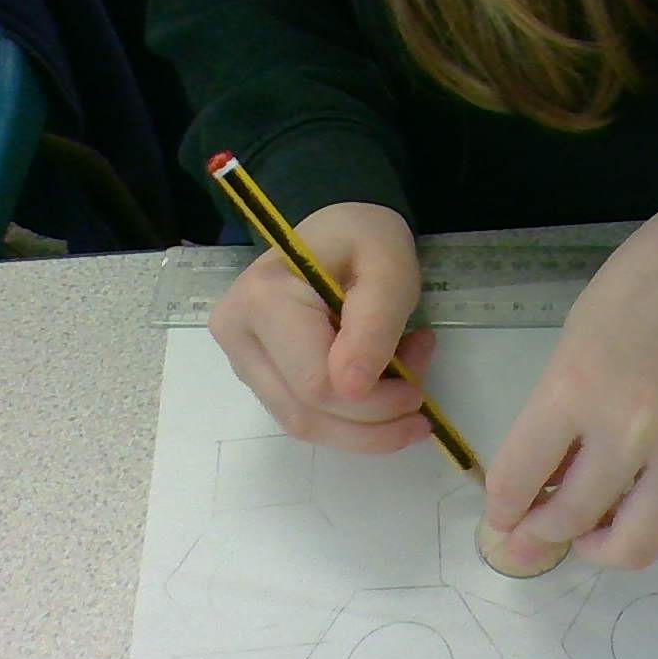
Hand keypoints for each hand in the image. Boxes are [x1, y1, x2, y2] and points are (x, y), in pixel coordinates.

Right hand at [209, 201, 438, 453]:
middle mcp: (237, 335)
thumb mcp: (389, 267)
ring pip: (304, 424)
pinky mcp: (257, 375)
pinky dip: (350, 418)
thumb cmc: (364, 240)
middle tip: (421, 391)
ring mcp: (242, 359)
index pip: (316, 384)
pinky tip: (381, 386)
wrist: (337, 233)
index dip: (374, 403)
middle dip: (373, 419)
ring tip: (407, 385)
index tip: (419, 384)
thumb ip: (374, 324)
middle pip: (306, 413)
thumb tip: (350, 389)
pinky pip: (304, 416)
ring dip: (364, 425)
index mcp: (262, 300)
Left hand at [483, 183, 657, 568]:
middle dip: (538, 537)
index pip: (519, 478)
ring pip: (633, 546)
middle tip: (532, 536)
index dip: (501, 509)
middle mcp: (633, 431)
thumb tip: (544, 484)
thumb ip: (559, 417)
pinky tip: (637, 499)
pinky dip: (650, 519)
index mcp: (578, 388)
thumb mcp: (577, 341)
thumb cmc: (642, 286)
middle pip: (569, 521)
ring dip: (597, 547)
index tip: (501, 516)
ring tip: (587, 534)